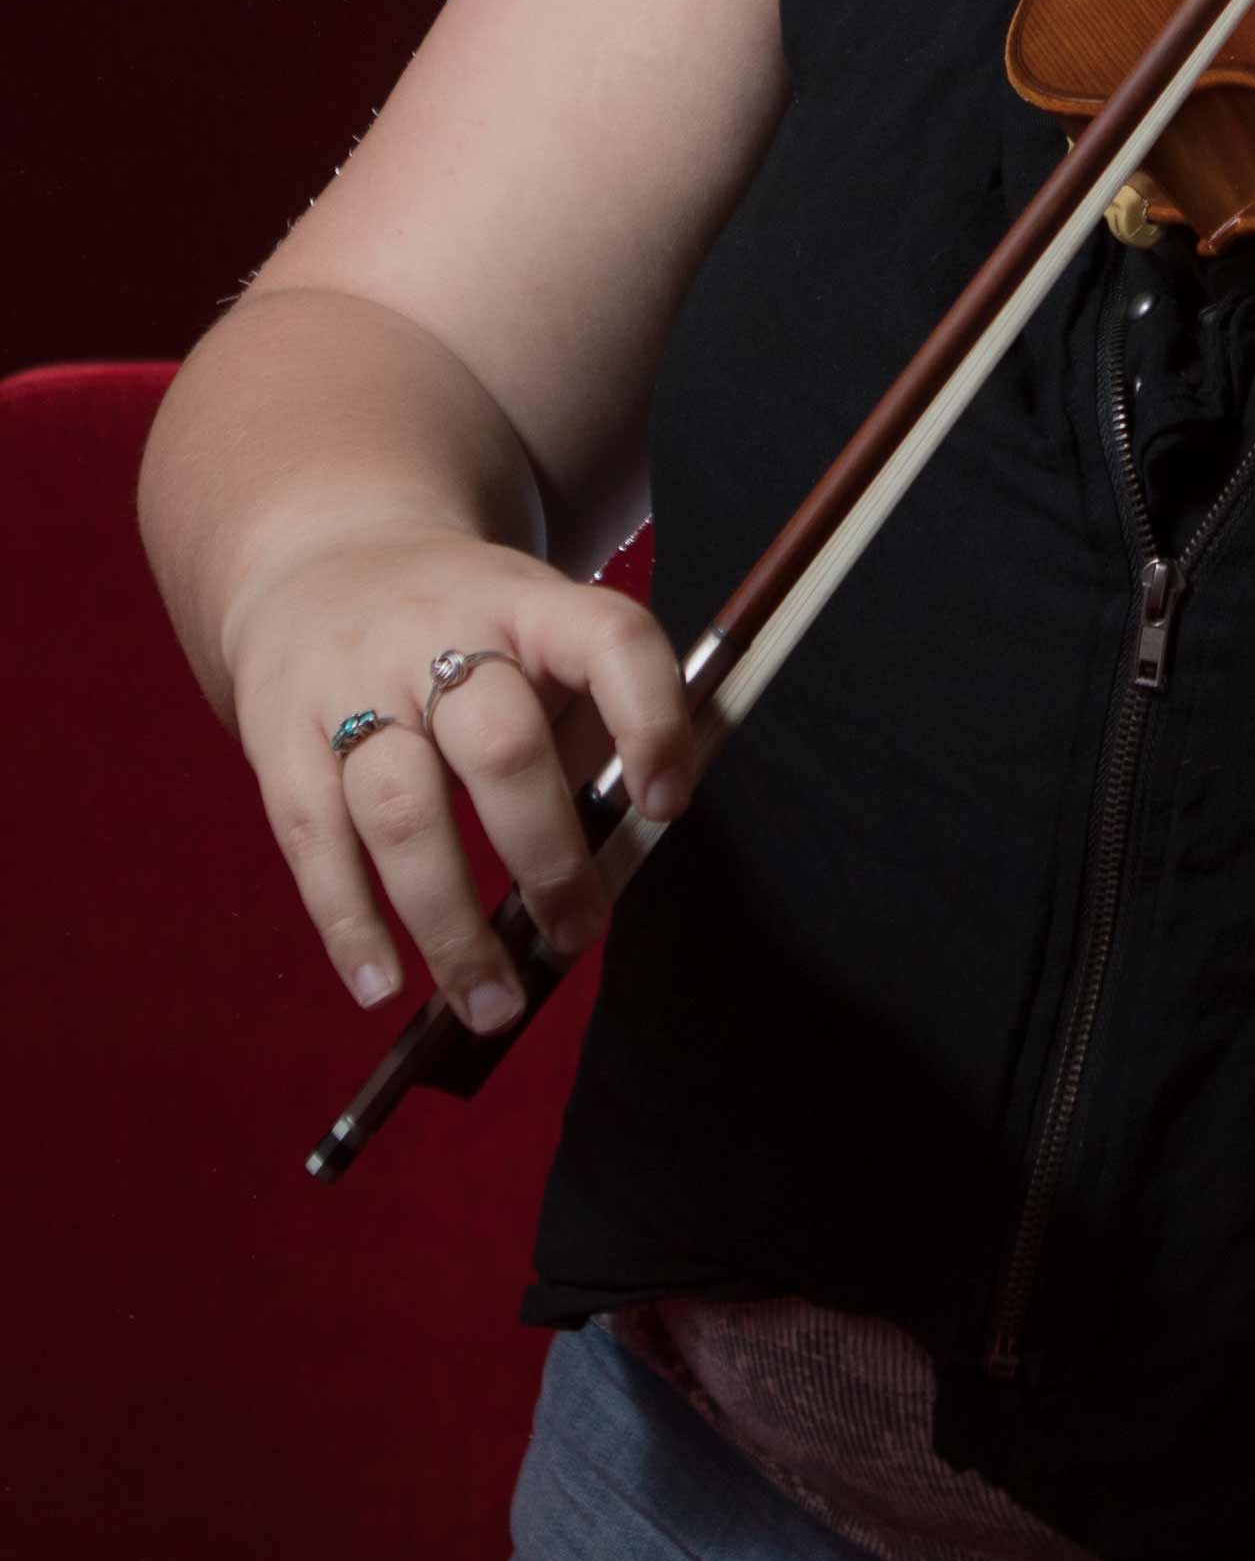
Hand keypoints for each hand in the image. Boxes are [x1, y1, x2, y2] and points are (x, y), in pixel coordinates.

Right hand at [226, 526, 694, 1033]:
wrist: (322, 557)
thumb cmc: (468, 629)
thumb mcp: (540, 631)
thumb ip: (588, 721)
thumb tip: (625, 843)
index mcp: (529, 601)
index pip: (608, 640)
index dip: (649, 718)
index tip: (668, 804)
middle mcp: (436, 632)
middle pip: (499, 745)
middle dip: (546, 855)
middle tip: (579, 932)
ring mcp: (349, 684)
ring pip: (401, 809)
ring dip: (450, 922)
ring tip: (492, 1003)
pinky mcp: (279, 736)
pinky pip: (314, 840)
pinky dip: (348, 923)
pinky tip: (383, 986)